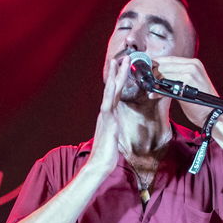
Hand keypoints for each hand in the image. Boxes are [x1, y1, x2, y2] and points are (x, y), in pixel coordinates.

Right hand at [85, 57, 130, 175]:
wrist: (100, 165)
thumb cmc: (108, 153)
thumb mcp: (115, 137)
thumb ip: (115, 127)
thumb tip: (117, 124)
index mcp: (109, 115)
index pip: (115, 93)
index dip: (119, 80)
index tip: (123, 67)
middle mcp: (106, 113)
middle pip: (112, 88)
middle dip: (118, 72)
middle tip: (122, 58)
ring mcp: (105, 116)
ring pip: (110, 92)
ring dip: (114, 77)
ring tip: (118, 63)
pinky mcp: (107, 122)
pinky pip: (108, 105)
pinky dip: (109, 94)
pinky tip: (112, 84)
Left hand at [152, 55, 219, 128]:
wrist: (214, 114)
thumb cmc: (201, 103)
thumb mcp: (190, 85)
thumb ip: (176, 78)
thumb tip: (157, 77)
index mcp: (194, 63)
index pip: (169, 59)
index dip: (156, 64)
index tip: (146, 69)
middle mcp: (193, 64)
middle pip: (165, 64)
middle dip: (153, 73)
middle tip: (146, 82)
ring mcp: (190, 72)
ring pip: (164, 72)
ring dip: (154, 81)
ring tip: (150, 89)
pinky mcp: (187, 81)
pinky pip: (167, 83)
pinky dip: (158, 90)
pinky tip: (154, 94)